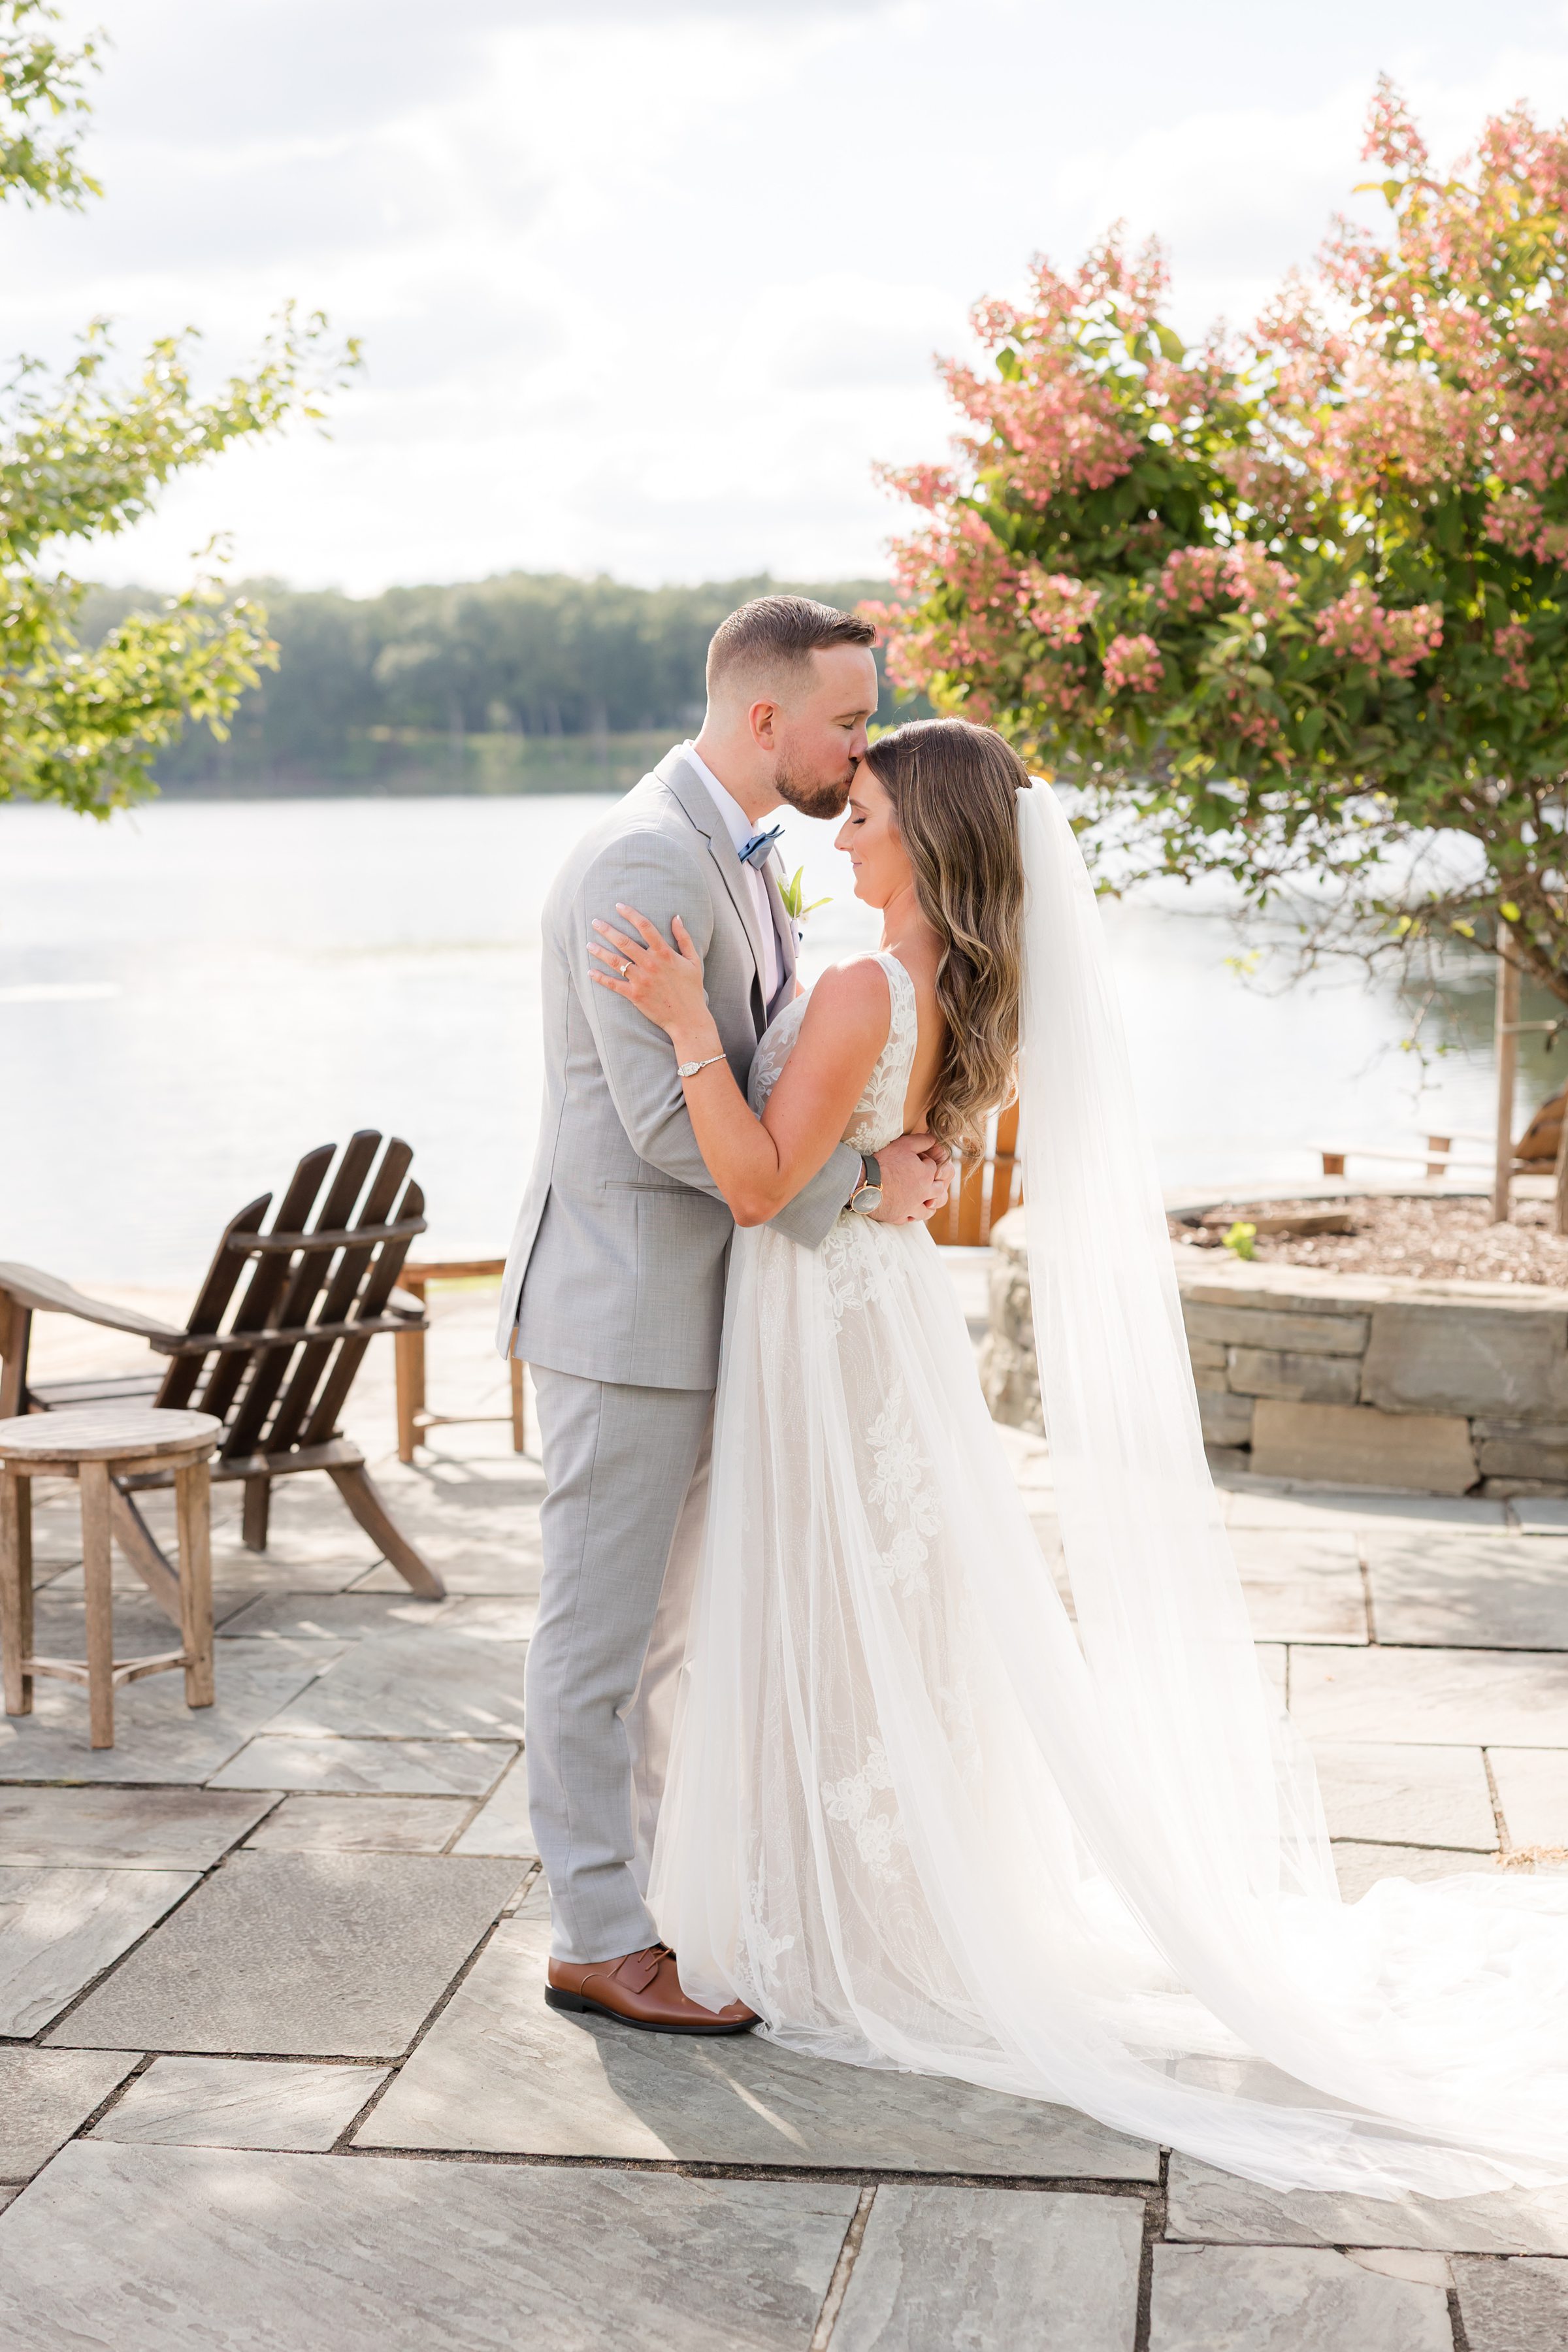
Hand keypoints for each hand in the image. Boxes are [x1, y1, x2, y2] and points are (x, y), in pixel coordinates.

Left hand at [588, 904, 711, 1044]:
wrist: (688, 1018)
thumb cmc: (692, 989)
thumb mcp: (693, 960)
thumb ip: (684, 938)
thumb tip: (676, 917)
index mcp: (665, 953)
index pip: (645, 927)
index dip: (630, 914)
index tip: (618, 906)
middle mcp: (651, 964)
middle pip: (624, 941)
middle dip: (607, 930)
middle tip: (595, 921)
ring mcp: (641, 980)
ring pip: (615, 961)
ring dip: (600, 951)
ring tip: (588, 945)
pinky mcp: (635, 995)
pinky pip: (613, 984)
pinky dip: (600, 978)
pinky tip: (590, 972)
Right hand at [871, 1132, 953, 1223]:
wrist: (866, 1182)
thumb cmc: (884, 1162)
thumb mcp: (904, 1144)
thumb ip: (922, 1141)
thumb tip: (933, 1139)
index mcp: (926, 1175)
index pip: (934, 1167)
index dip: (925, 1162)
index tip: (915, 1161)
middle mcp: (924, 1193)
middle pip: (938, 1190)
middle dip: (934, 1183)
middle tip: (924, 1180)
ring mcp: (912, 1207)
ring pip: (929, 1210)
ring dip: (928, 1204)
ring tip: (924, 1200)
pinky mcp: (900, 1216)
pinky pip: (911, 1219)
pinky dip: (911, 1215)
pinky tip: (907, 1210)